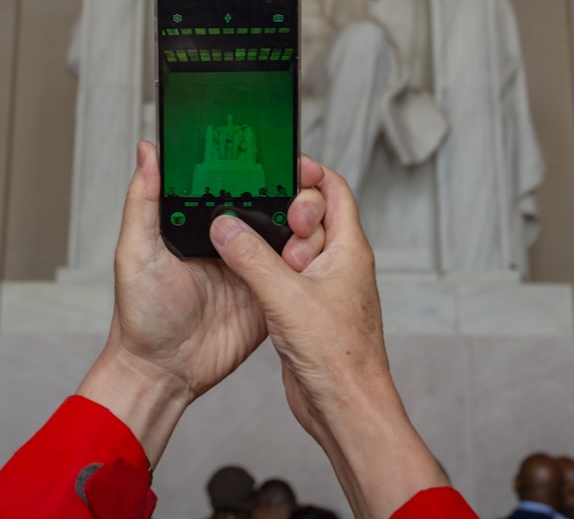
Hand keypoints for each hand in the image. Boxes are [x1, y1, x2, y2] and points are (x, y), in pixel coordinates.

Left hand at [76, 141, 324, 465]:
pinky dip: (305, 262)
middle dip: (292, 194)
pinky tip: (307, 255)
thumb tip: (148, 150)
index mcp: (199, 222)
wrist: (162, 373)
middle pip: (270, 204)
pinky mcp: (269, 296)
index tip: (277, 150)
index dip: (256, 167)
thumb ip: (143, 201)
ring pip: (290, 234)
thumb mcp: (136, 252)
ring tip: (304, 223)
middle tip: (299, 195)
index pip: (233, 183)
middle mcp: (230, 240)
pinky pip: (294, 274)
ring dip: (302, 226)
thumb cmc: (140, 315)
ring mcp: (253, 267)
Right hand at [210, 161, 447, 518]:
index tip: (279, 165)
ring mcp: (325, 289)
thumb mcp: (286, 297)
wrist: (346, 409)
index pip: (334, 191)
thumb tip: (225, 225)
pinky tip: (245, 275)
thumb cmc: (337, 357)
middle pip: (312, 217)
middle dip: (283, 210)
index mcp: (349, 249)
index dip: (309, 173)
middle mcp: (340, 265)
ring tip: (245, 244)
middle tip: (257, 213)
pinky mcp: (308, 312)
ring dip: (271, 244)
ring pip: (295, 249)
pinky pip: (286, 278)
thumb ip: (252, 257)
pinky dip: (267, 270)